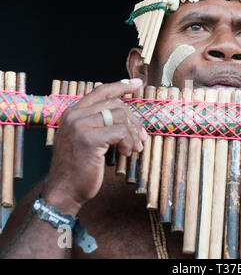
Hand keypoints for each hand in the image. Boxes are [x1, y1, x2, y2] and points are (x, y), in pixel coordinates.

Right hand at [42, 79, 146, 215]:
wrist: (64, 190)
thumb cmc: (79, 167)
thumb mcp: (87, 139)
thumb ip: (100, 124)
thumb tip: (128, 116)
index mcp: (73, 113)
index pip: (101, 91)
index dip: (121, 86)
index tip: (137, 84)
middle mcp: (74, 115)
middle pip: (115, 104)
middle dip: (133, 120)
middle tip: (142, 136)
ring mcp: (79, 126)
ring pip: (119, 116)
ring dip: (132, 133)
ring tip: (134, 148)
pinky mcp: (88, 139)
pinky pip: (120, 132)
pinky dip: (128, 142)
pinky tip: (126, 153)